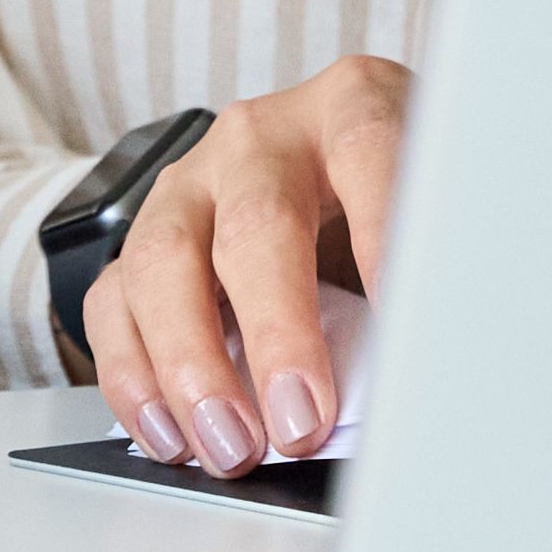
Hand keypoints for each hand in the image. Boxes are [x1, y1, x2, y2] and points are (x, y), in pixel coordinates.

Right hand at [83, 56, 407, 473]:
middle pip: (257, 223)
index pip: (369, 152)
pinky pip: (113, 302)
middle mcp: (262, 138)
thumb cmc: (398, 207)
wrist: (339, 185)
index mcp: (351, 106)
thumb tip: (435, 377)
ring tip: (230, 445)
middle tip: (301, 421)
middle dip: (277, 334)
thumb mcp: (437, 217)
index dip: (387, 241)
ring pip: (163, 260)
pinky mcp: (141, 236)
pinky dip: (134, 377)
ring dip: (191, 365)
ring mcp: (191, 183)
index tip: (409, 333)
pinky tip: (171, 435)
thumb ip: (436, 275)